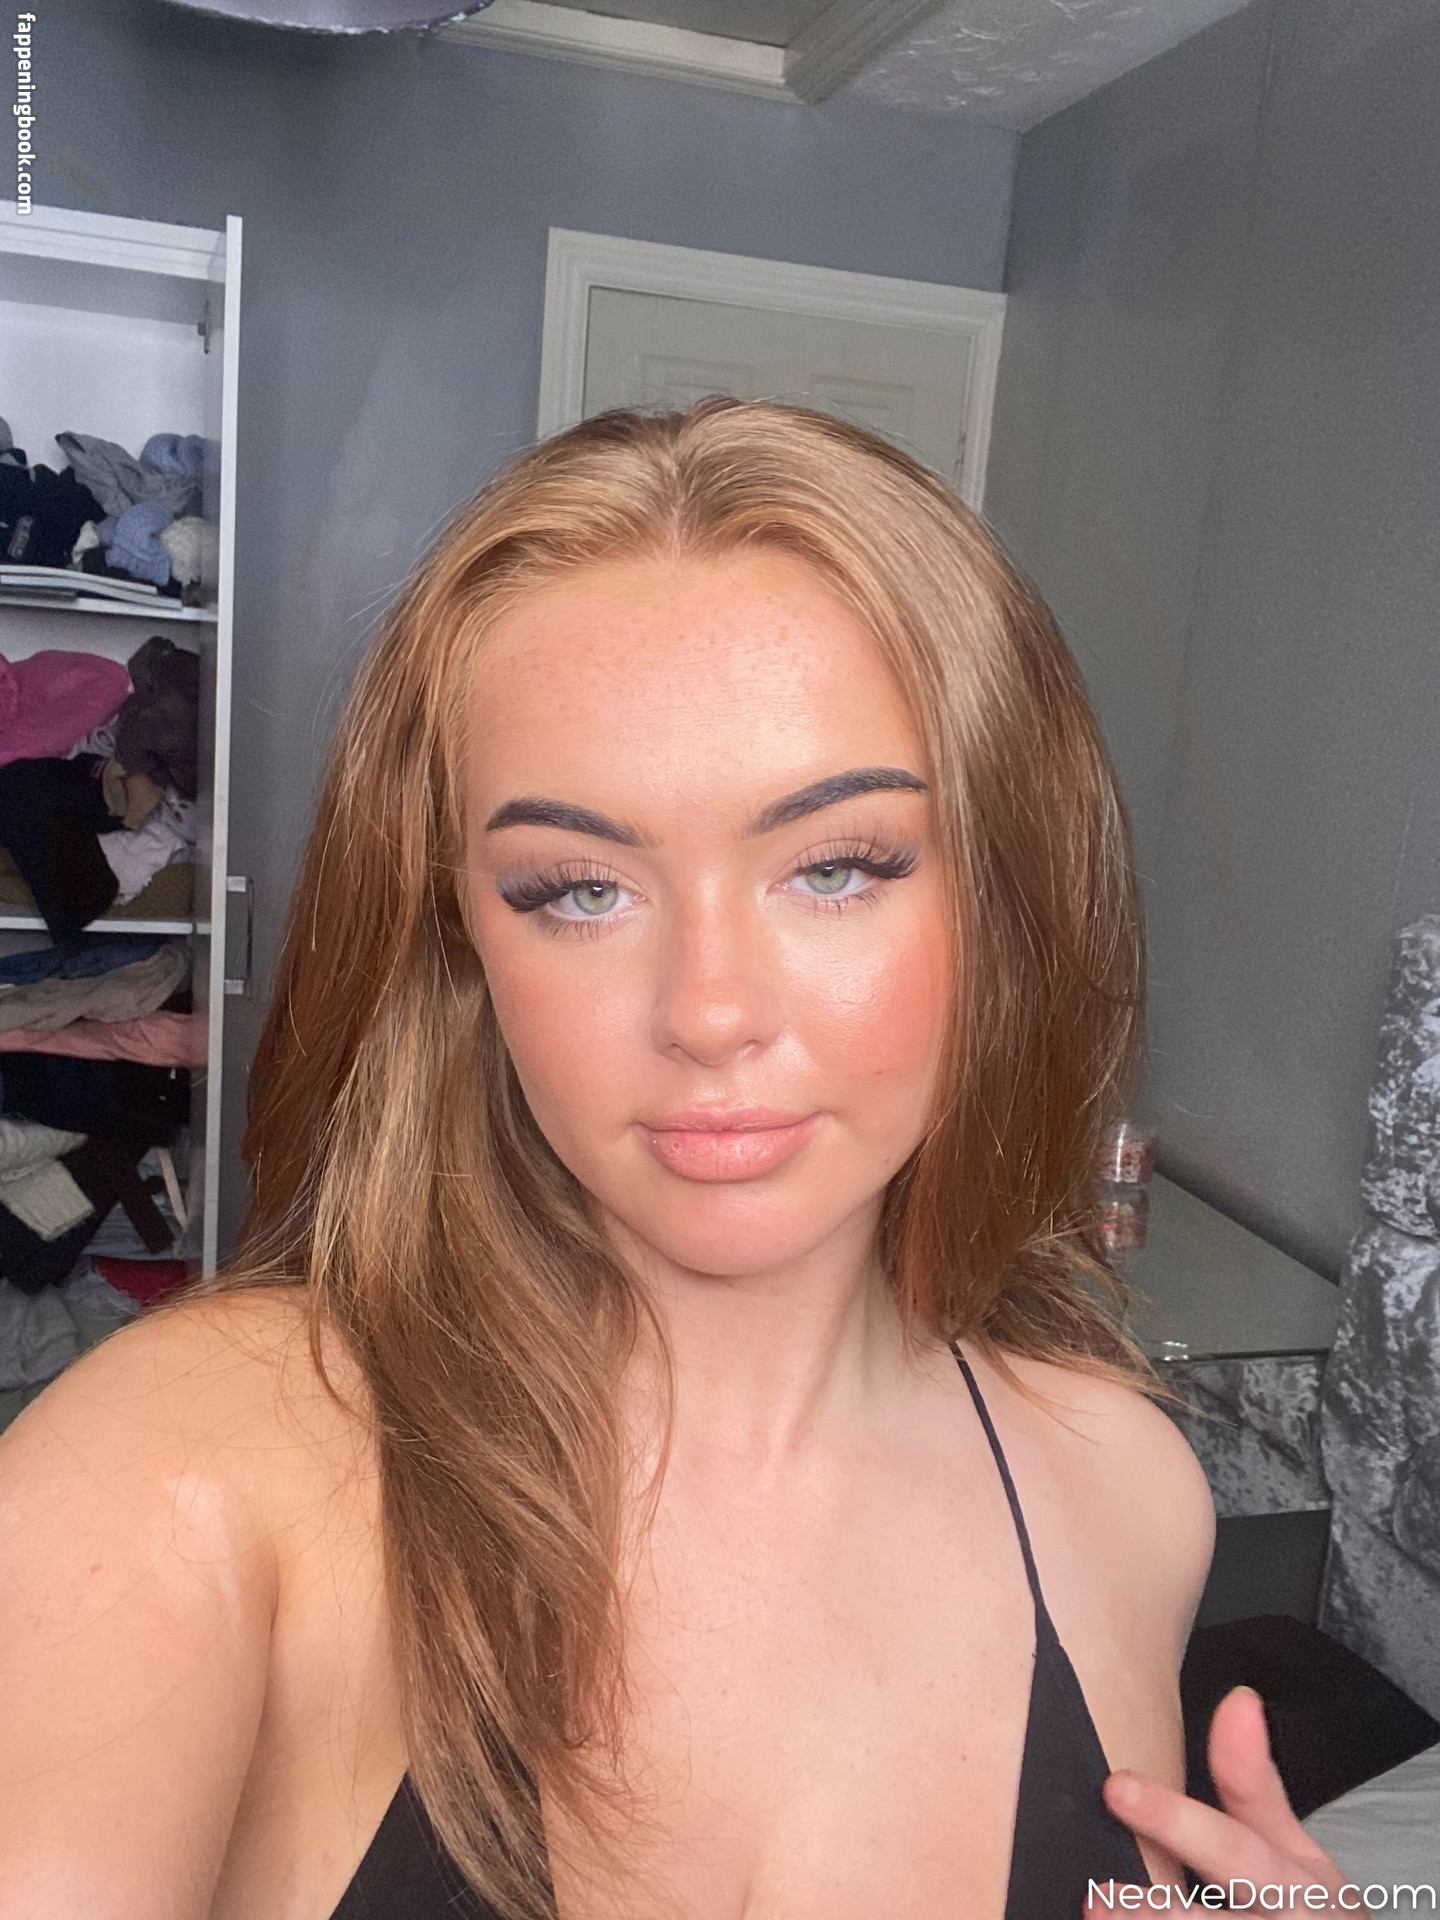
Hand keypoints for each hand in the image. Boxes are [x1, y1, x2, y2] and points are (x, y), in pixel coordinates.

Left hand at [1084, 1686, 1359, 1913]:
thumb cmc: (1307, 1915)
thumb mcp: (1295, 1856)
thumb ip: (1255, 1786)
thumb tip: (1239, 1699)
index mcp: (1290, 1890)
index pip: (1232, 1851)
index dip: (1174, 1822)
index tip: (1118, 1786)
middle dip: (1151, 1915)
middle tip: (1094, 1902)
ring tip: (1093, 1916)